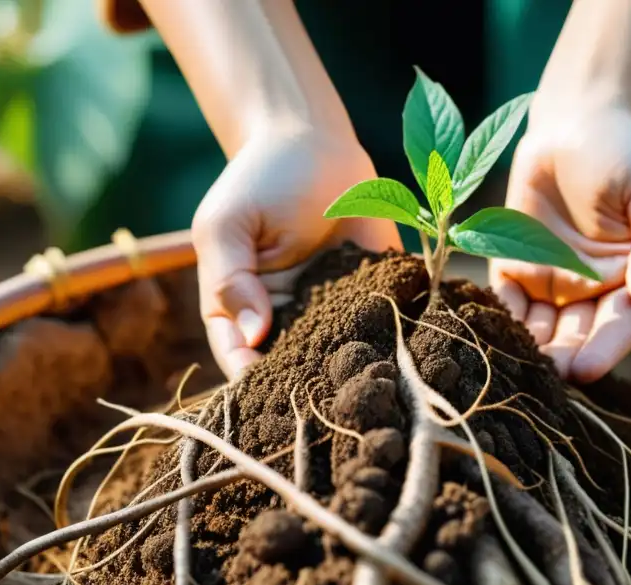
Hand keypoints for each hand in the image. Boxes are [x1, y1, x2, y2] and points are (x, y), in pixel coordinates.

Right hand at [192, 126, 400, 378]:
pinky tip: (400, 351)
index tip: (272, 391)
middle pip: (290, 368)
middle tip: (325, 395)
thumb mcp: (229, 224)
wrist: (314, 143)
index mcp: (237, 308)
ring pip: (336, 356)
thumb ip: (230, 279)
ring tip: (363, 382)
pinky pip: (381, 325)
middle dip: (306, 384)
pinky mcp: (372, 295)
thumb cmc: (261, 180)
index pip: (239, 358)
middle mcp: (284, 319)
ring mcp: (330, 311)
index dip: (251, 379)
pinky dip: (390, 339)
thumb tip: (253, 334)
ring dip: (349, 370)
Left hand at [492, 105, 630, 381]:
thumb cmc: (628, 154)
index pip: (621, 326)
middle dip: (562, 358)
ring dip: (528, 349)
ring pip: (540, 329)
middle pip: (577, 337)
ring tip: (515, 364)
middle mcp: (592, 292)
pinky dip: (498, 318)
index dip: (605, 350)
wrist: (578, 120)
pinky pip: (506, 301)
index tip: (586, 370)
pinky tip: (488, 332)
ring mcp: (552, 283)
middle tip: (546, 377)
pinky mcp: (514, 267)